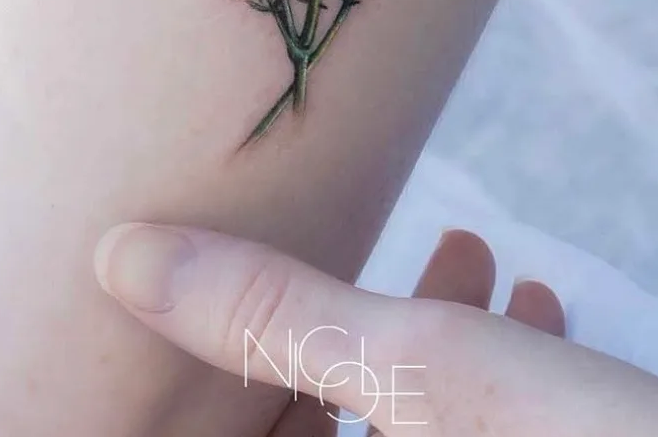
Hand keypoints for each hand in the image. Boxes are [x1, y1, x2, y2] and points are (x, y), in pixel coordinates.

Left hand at [93, 222, 657, 435]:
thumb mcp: (423, 368)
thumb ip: (268, 313)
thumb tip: (118, 255)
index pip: (204, 435)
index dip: (175, 375)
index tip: (194, 277)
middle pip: (293, 424)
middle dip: (327, 330)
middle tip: (381, 241)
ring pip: (384, 426)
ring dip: (421, 334)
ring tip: (483, 254)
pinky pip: (454, 434)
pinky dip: (484, 371)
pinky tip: (539, 307)